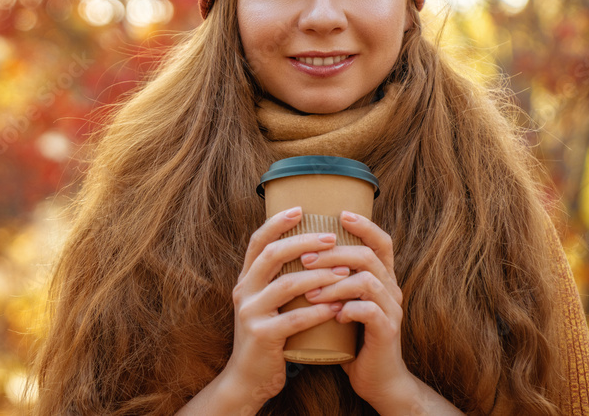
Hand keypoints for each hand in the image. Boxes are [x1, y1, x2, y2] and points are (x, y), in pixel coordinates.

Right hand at [222, 206, 350, 412]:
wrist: (248, 379)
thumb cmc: (268, 338)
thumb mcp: (266, 304)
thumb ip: (278, 281)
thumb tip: (308, 252)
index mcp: (246, 280)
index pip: (258, 242)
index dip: (277, 223)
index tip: (301, 209)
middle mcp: (244, 291)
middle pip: (272, 255)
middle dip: (304, 242)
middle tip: (332, 237)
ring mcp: (251, 313)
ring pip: (286, 284)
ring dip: (319, 275)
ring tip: (344, 270)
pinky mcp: (263, 336)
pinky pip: (295, 318)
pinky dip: (319, 310)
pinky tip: (338, 304)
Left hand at [298, 211, 414, 407]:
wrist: (375, 379)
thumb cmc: (351, 337)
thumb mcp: (342, 302)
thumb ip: (333, 280)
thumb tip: (300, 252)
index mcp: (382, 278)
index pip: (381, 242)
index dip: (364, 226)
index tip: (339, 214)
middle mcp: (391, 289)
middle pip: (367, 256)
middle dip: (333, 254)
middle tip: (305, 260)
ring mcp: (392, 310)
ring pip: (367, 280)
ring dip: (334, 284)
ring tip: (310, 294)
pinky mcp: (388, 332)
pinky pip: (369, 311)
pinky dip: (347, 309)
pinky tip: (332, 316)